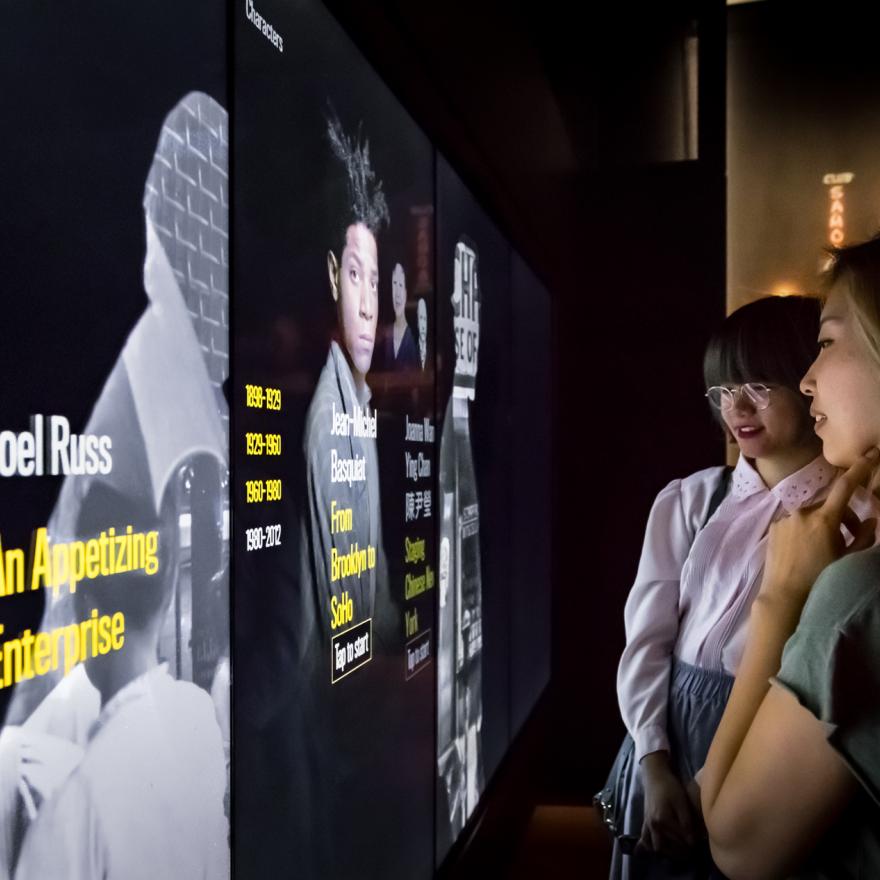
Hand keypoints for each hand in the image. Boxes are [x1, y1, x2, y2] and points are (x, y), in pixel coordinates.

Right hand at [638, 752, 698, 859]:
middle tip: (689, 849)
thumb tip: (692, 840)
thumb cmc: (670, 786)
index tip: (700, 839)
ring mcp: (647, 824)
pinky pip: (644, 839)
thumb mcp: (681, 802)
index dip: (692, 842)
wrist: (655, 776)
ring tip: (676, 851)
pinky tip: (654, 850)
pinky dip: (648, 846)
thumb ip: (687, 822)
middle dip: (678, 851)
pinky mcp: (645, 822)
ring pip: (655, 846)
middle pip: (666, 847)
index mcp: (662, 820)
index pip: (680, 839)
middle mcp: (653, 825)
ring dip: (665, 852)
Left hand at [760, 447, 878, 606]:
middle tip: (848, 539)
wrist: (784, 596)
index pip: (845, 487)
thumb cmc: (820, 579)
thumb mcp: (848, 559)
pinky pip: (795, 523)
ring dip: (821, 525)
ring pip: (811, 516)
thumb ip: (862, 536)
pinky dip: (803, 531)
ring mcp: (785, 519)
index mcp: (824, 519)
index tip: (871, 454)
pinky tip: (804, 551)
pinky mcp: (774, 527)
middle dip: (841, 518)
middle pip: (829, 507)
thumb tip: (868, 520)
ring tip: (824, 549)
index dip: (860, 469)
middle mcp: (802, 513)